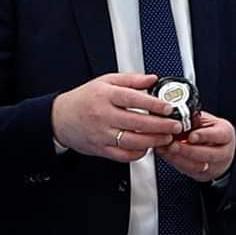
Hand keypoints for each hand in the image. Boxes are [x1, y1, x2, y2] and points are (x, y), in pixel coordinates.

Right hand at [51, 72, 179, 161]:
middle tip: (175, 125)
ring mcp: (101, 134)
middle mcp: (103, 115)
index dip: (153, 104)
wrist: (59, 118)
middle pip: (136, 122)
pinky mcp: (100, 149)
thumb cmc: (83, 99)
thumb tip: (152, 79)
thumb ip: (131, 79)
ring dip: (153, 141)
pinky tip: (147, 147)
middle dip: (160, 125)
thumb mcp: (105, 81)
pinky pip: (122, 155)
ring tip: (166, 137)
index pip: (133, 99)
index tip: (169, 107)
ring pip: (131, 141)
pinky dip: (138, 153)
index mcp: (105, 95)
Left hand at [156, 111, 235, 182]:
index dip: (204, 136)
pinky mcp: (202, 174)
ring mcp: (214, 166)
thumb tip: (178, 118)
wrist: (217, 148)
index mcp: (226, 134)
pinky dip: (175, 162)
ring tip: (166, 149)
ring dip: (179, 158)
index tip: (191, 136)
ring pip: (197, 166)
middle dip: (188, 150)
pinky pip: (188, 170)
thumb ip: (194, 120)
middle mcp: (223, 152)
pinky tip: (166, 154)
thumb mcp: (206, 121)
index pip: (219, 135)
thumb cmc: (209, 131)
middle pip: (208, 154)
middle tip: (173, 145)